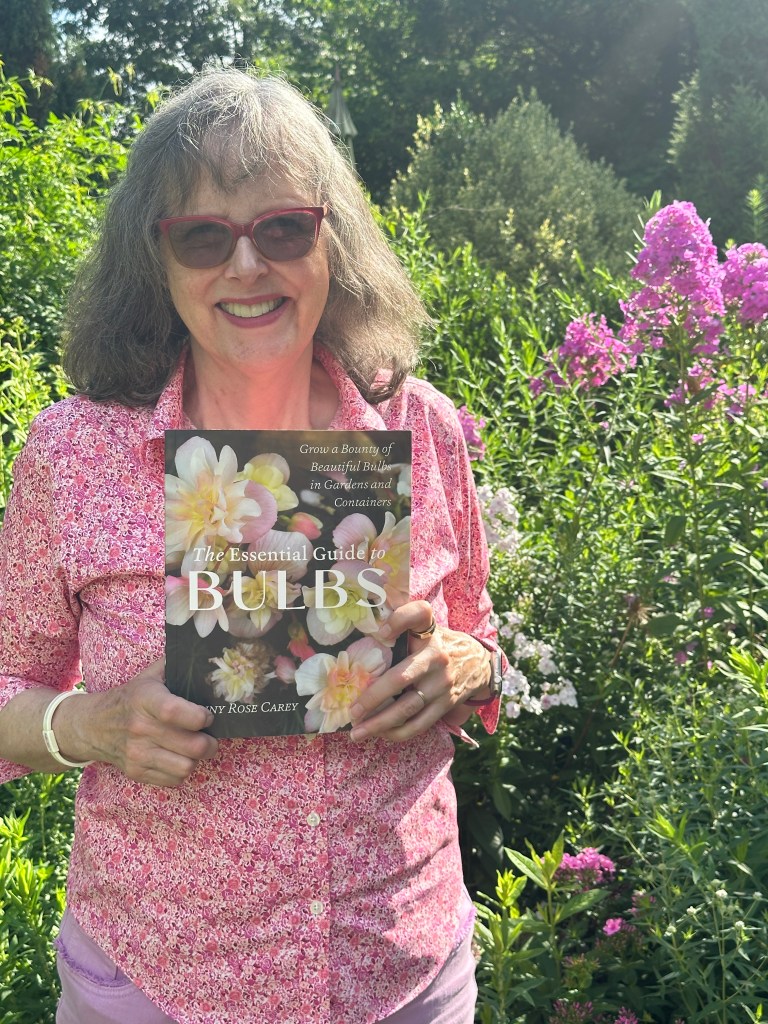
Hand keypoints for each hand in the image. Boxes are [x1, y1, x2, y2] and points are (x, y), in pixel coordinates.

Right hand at [62, 660, 218, 786]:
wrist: (92, 725)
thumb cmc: (130, 697)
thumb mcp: (149, 676)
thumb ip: (175, 665)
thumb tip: (205, 656)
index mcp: (145, 700)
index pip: (175, 712)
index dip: (200, 716)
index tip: (207, 716)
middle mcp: (140, 728)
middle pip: (192, 746)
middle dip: (210, 742)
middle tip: (210, 736)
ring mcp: (137, 754)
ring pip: (186, 767)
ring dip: (196, 759)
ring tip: (195, 748)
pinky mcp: (136, 773)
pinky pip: (174, 780)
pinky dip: (181, 770)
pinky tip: (178, 757)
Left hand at [348, 601, 490, 741]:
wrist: (480, 662)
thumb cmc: (440, 643)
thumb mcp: (427, 627)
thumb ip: (403, 626)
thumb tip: (367, 633)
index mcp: (429, 633)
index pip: (419, 614)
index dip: (399, 620)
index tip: (381, 632)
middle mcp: (437, 657)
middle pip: (401, 678)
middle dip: (373, 697)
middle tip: (352, 711)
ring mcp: (442, 684)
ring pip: (408, 708)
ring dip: (380, 723)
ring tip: (357, 733)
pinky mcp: (446, 704)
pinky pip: (421, 723)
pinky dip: (399, 732)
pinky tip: (382, 734)